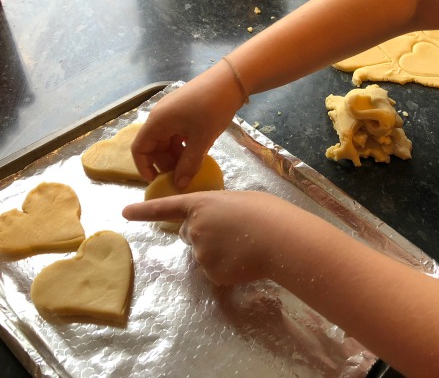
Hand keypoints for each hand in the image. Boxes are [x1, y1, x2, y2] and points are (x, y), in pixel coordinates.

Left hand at [123, 190, 298, 284]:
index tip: (124, 212)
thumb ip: (222, 209)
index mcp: (201, 204)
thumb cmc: (267, 212)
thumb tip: (223, 221)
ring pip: (204, 254)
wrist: (279, 239)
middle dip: (202, 234)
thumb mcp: (241, 200)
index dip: (144, 210)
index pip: (166, 207)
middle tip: (231, 233)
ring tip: (246, 245)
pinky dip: (229, 268)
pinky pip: (216, 271)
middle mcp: (194, 228)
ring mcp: (201, 253)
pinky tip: (246, 261)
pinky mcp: (212, 273)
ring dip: (220, 252)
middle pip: (188, 234)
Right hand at [132, 60, 242, 188]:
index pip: (139, 149)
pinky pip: (178, 133)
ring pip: (167, 140)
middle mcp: (161, 116)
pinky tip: (198, 152)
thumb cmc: (213, 107)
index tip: (157, 182)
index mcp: (157, 122)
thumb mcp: (202, 139)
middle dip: (165, 163)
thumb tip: (180, 186)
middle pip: (154, 146)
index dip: (144, 167)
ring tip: (192, 167)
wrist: (231, 80)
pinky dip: (184, 145)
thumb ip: (189, 164)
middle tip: (182, 177)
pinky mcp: (185, 111)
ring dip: (176, 155)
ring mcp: (173, 112)